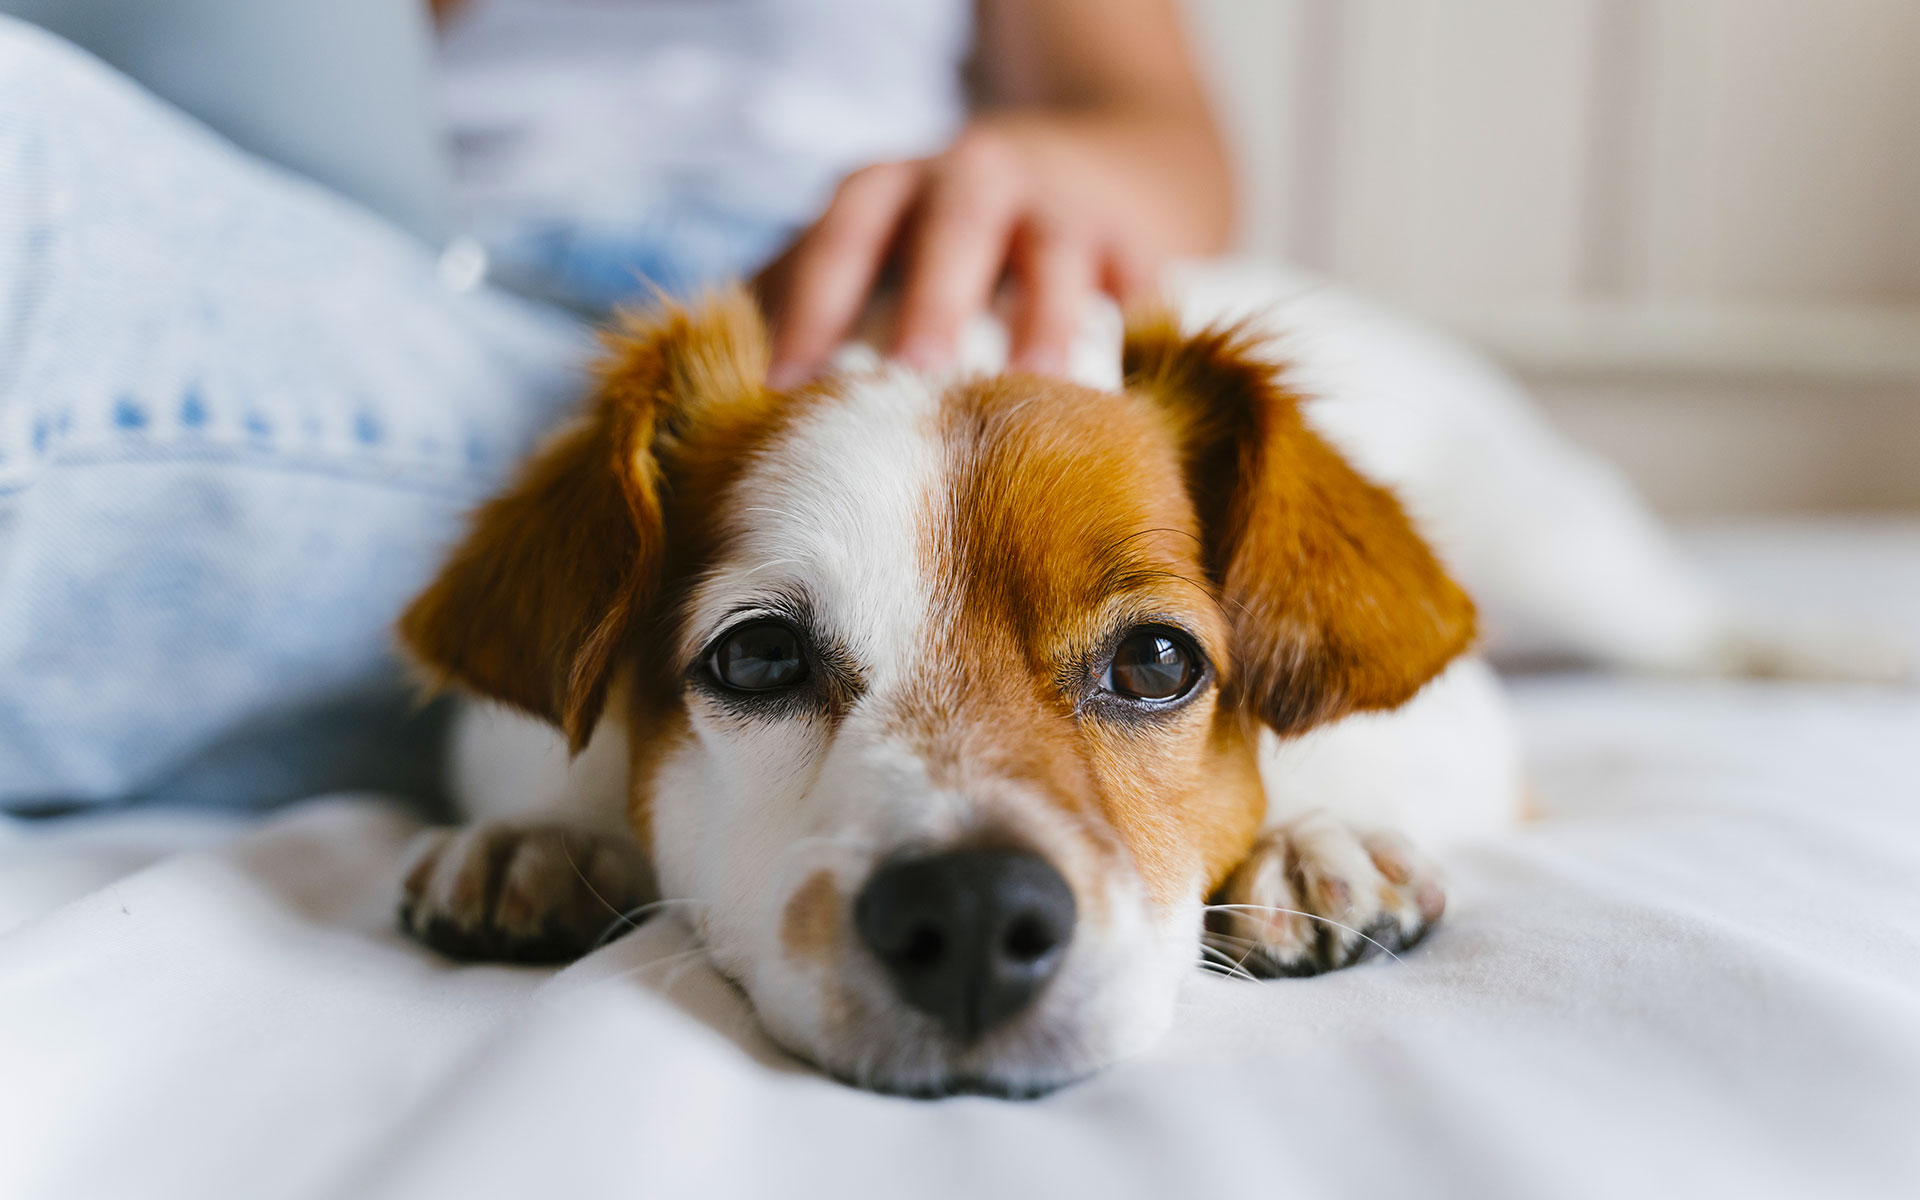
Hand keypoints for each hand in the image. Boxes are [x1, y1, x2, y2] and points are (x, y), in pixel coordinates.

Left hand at [758, 116, 1177, 388]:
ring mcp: (1062, 207)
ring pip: (1055, 254)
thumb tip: (713, 409)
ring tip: (1038, 389)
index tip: (787, 389)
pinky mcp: (1135, 241)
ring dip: (1045, 319)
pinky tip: (1130, 392)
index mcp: (889, 188)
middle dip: (933, 302)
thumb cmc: (933, 246)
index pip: (841, 237)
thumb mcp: (863, 251)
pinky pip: (1140, 284)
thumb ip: (799, 306)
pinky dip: (1137, 328)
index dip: (813, 307)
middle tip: (916, 379)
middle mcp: (975, 180)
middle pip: (952, 230)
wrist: (1083, 174)